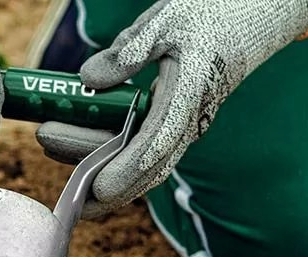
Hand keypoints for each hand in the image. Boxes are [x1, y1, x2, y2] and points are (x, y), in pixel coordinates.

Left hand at [36, 0, 307, 217]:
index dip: (126, 170)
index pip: (157, 144)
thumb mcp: (165, 22)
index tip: (95, 188)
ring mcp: (182, 129)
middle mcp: (188, 121)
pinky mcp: (173, 129)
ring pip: (143, 168)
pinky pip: (142, 156)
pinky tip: (78, 159)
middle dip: (102, 183)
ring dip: (101, 174)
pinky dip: (111, 163)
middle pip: (145, 169)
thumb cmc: (205, 18)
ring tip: (60, 168)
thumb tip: (89, 78)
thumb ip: (129, 51)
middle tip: (62, 183)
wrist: (247, 21)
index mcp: (188, 94)